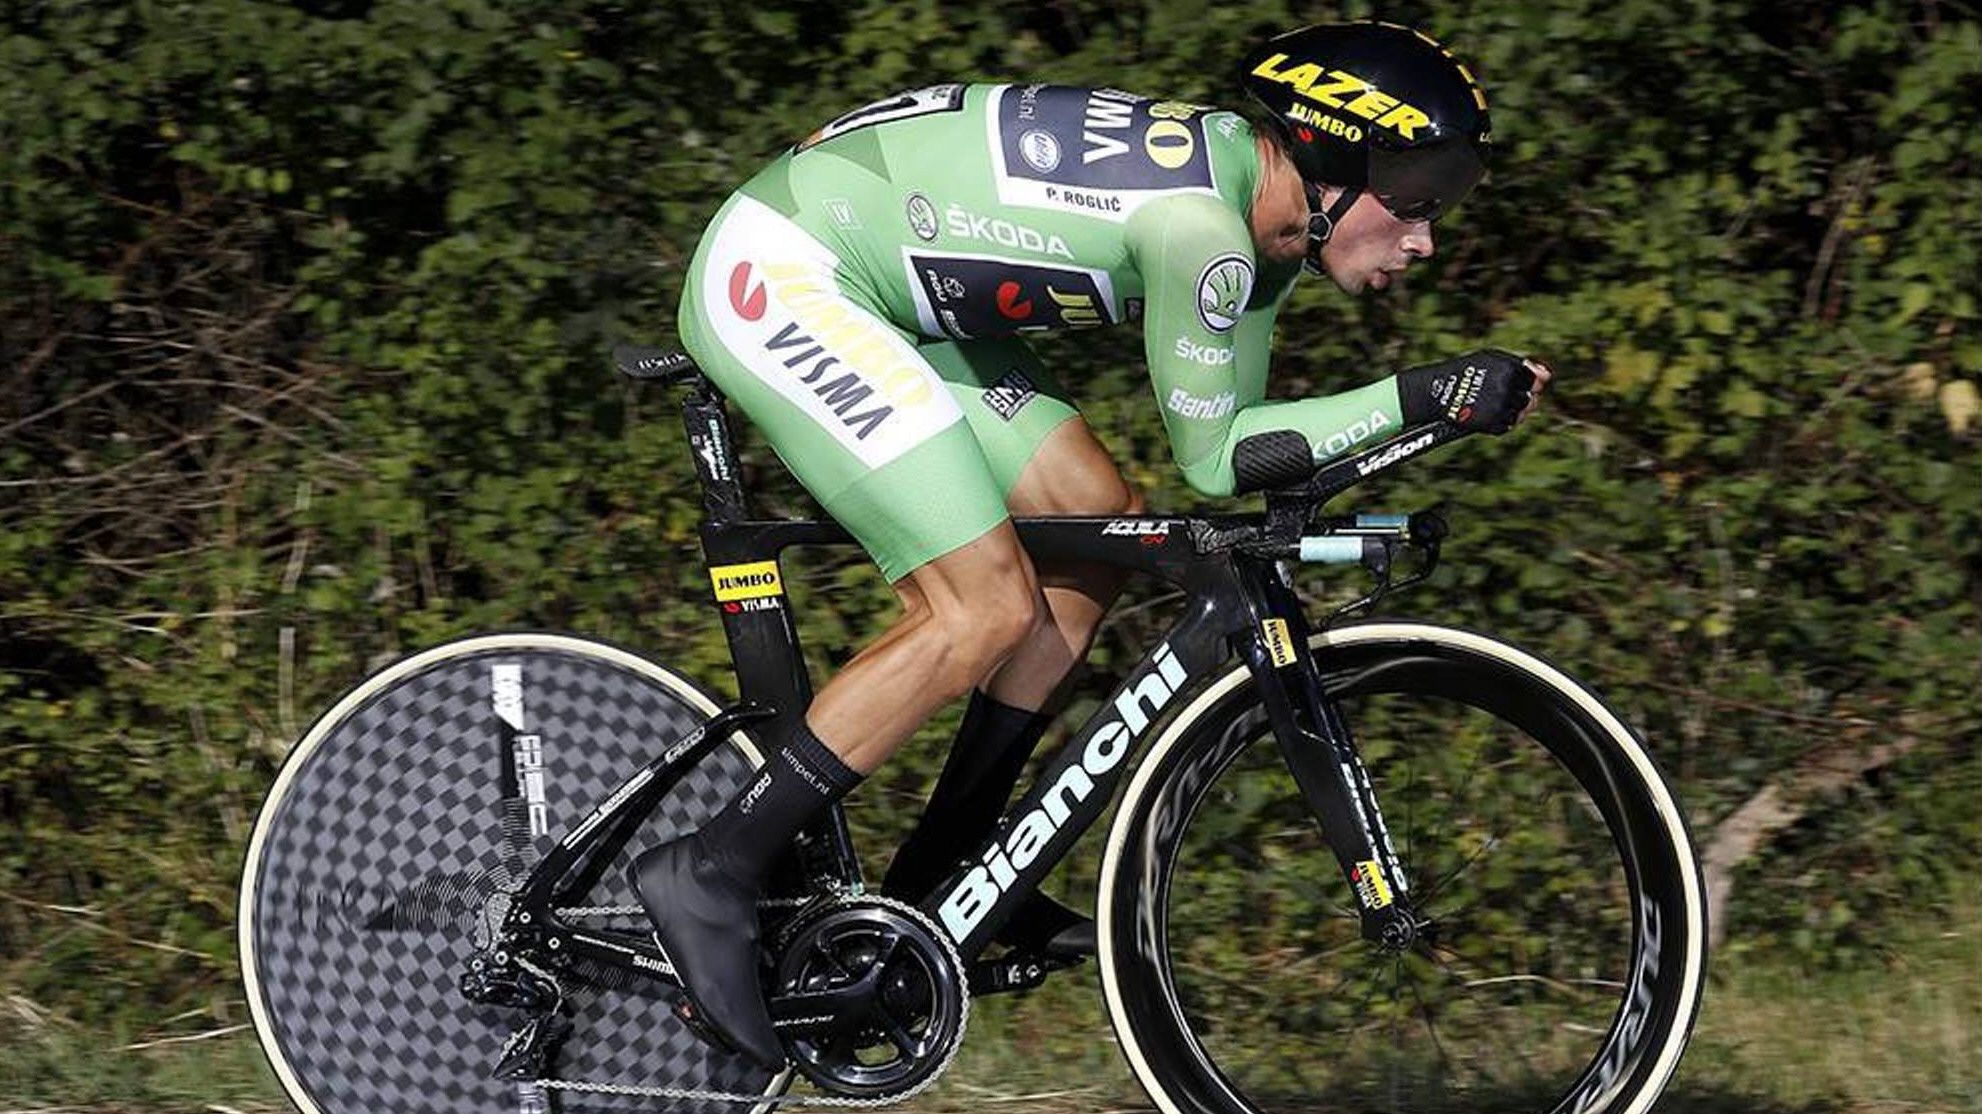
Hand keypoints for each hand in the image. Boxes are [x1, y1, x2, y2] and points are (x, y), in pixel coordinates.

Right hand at [1398, 348, 1546, 433]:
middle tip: (1504, 394)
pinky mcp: (1490, 424)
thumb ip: (1522, 365)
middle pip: (1531, 399)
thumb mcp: (1493, 358)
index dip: (1530, 383)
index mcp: (1509, 370)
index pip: (1537, 381)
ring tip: (1497, 403)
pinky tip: (1491, 412)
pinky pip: (1508, 426)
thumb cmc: (1467, 369)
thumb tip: (1547, 376)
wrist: (1437, 390)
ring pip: (1521, 414)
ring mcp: (1499, 408)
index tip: (1519, 383)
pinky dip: (1503, 421)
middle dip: (1522, 397)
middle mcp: (1506, 389)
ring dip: (1513, 410)